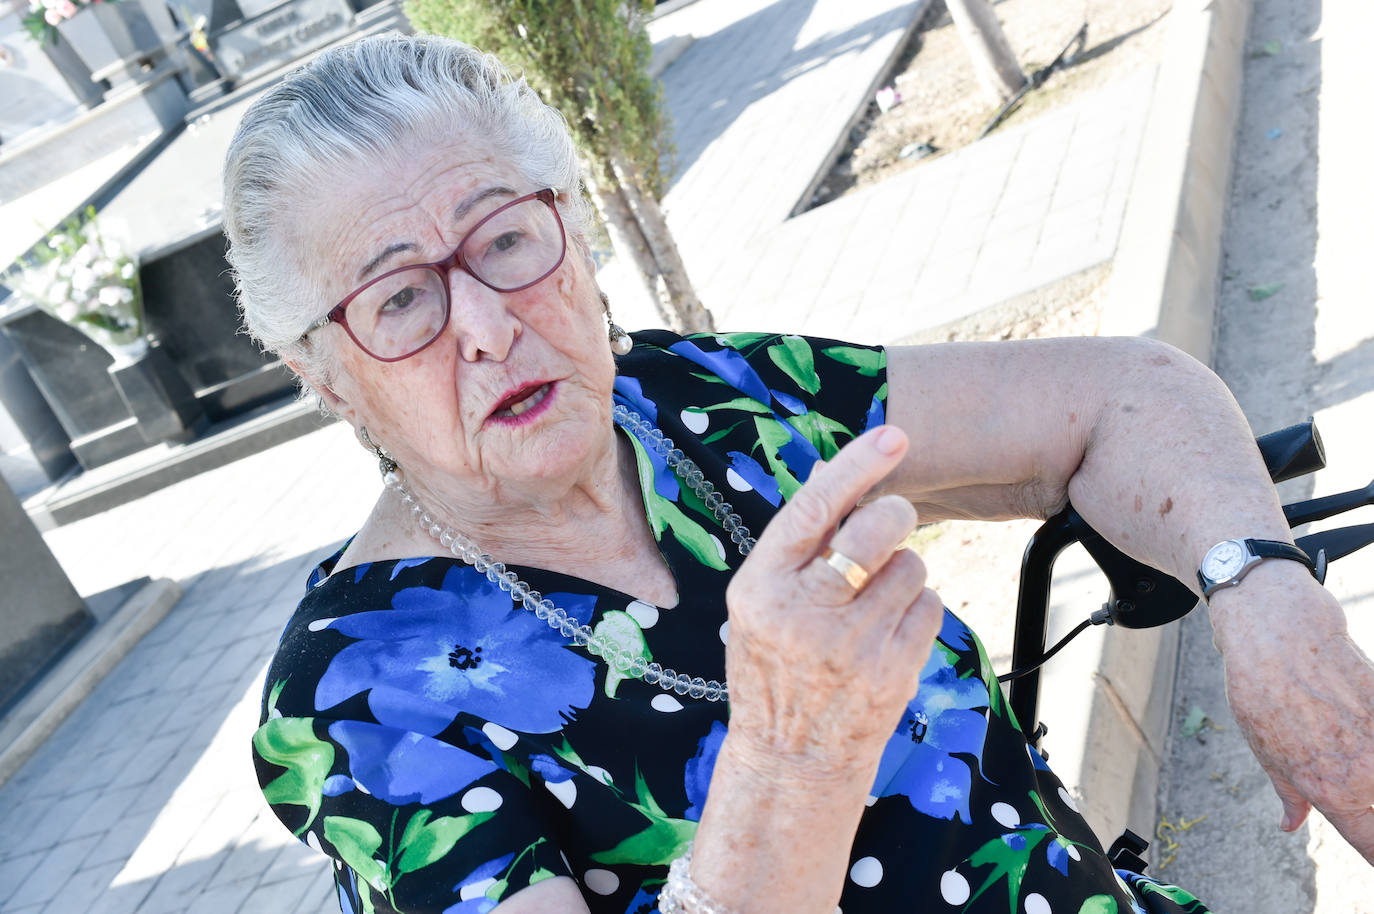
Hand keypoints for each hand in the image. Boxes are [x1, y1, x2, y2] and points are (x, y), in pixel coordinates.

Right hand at [723, 425, 944, 775]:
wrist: (790, 761)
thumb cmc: (774, 670)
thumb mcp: (758, 606)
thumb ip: (795, 548)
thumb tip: (840, 473)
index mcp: (760, 587)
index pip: (811, 509)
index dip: (856, 466)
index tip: (893, 435)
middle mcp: (802, 613)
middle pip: (876, 529)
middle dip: (894, 517)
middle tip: (889, 527)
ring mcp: (850, 645)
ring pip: (910, 567)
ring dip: (902, 574)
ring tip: (872, 606)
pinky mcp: (891, 670)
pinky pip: (930, 608)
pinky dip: (918, 612)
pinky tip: (888, 636)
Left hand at [1211, 566, 1373, 863]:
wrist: (1279, 630)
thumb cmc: (1261, 690)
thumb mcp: (1266, 748)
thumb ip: (1291, 792)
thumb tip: (1291, 825)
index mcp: (1331, 790)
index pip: (1373, 844)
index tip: (1372, 848)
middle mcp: (1365, 771)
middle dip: (1373, 810)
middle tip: (1362, 802)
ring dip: (1372, 776)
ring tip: (1348, 753)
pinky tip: (1361, 733)